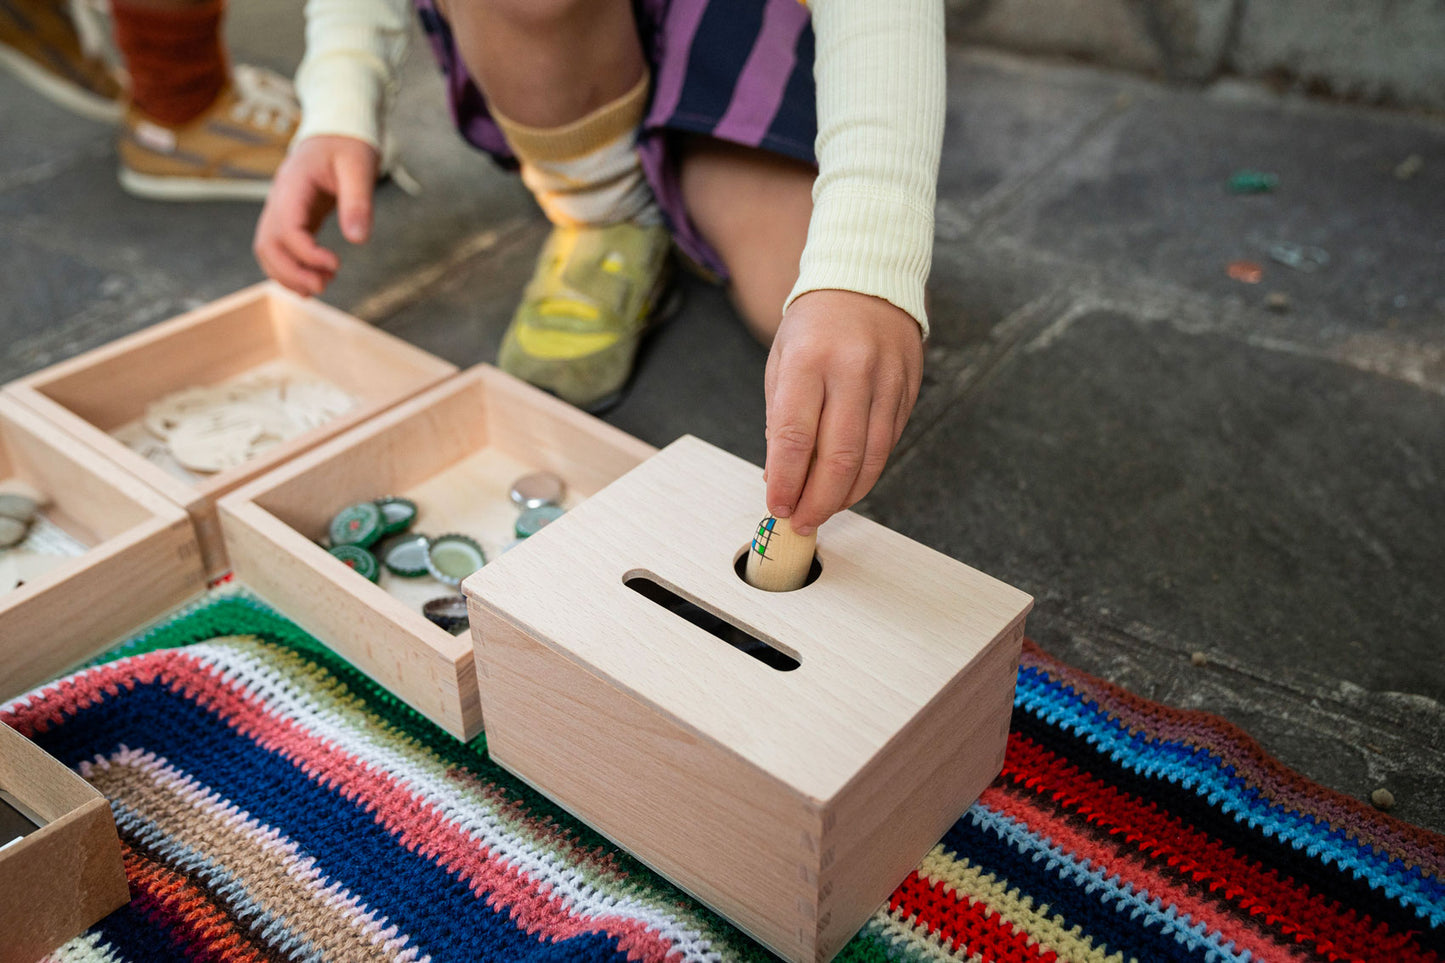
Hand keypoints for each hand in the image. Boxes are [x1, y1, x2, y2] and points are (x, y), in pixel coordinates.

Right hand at [253, 135, 377, 295]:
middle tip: (323, 286)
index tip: (335, 264)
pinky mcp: (292, 218)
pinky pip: (280, 248)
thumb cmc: (348, 144)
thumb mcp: (359, 167)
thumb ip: (358, 202)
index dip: (306, 253)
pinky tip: (315, 279)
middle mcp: (279, 198)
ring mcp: (282, 209)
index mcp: (293, 184)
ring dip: (288, 274)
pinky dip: (291, 268)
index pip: (286, 227)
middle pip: (268, 244)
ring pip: (268, 249)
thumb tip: (358, 240)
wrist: (336, 130)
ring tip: (321, 286)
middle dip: (291, 271)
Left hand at [763, 289, 923, 534]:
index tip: (777, 506)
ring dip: (845, 495)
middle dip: (817, 500)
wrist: (866, 280)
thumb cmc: (815, 325)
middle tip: (801, 521)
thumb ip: (780, 419)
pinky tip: (848, 485)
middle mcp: (852, 370)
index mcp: (809, 360)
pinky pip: (888, 444)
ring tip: (823, 511)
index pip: (793, 436)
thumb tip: (779, 478)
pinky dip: (867, 473)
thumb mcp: (782, 361)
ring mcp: (886, 380)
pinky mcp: (909, 390)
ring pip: (870, 458)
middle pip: (838, 456)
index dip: (786, 481)